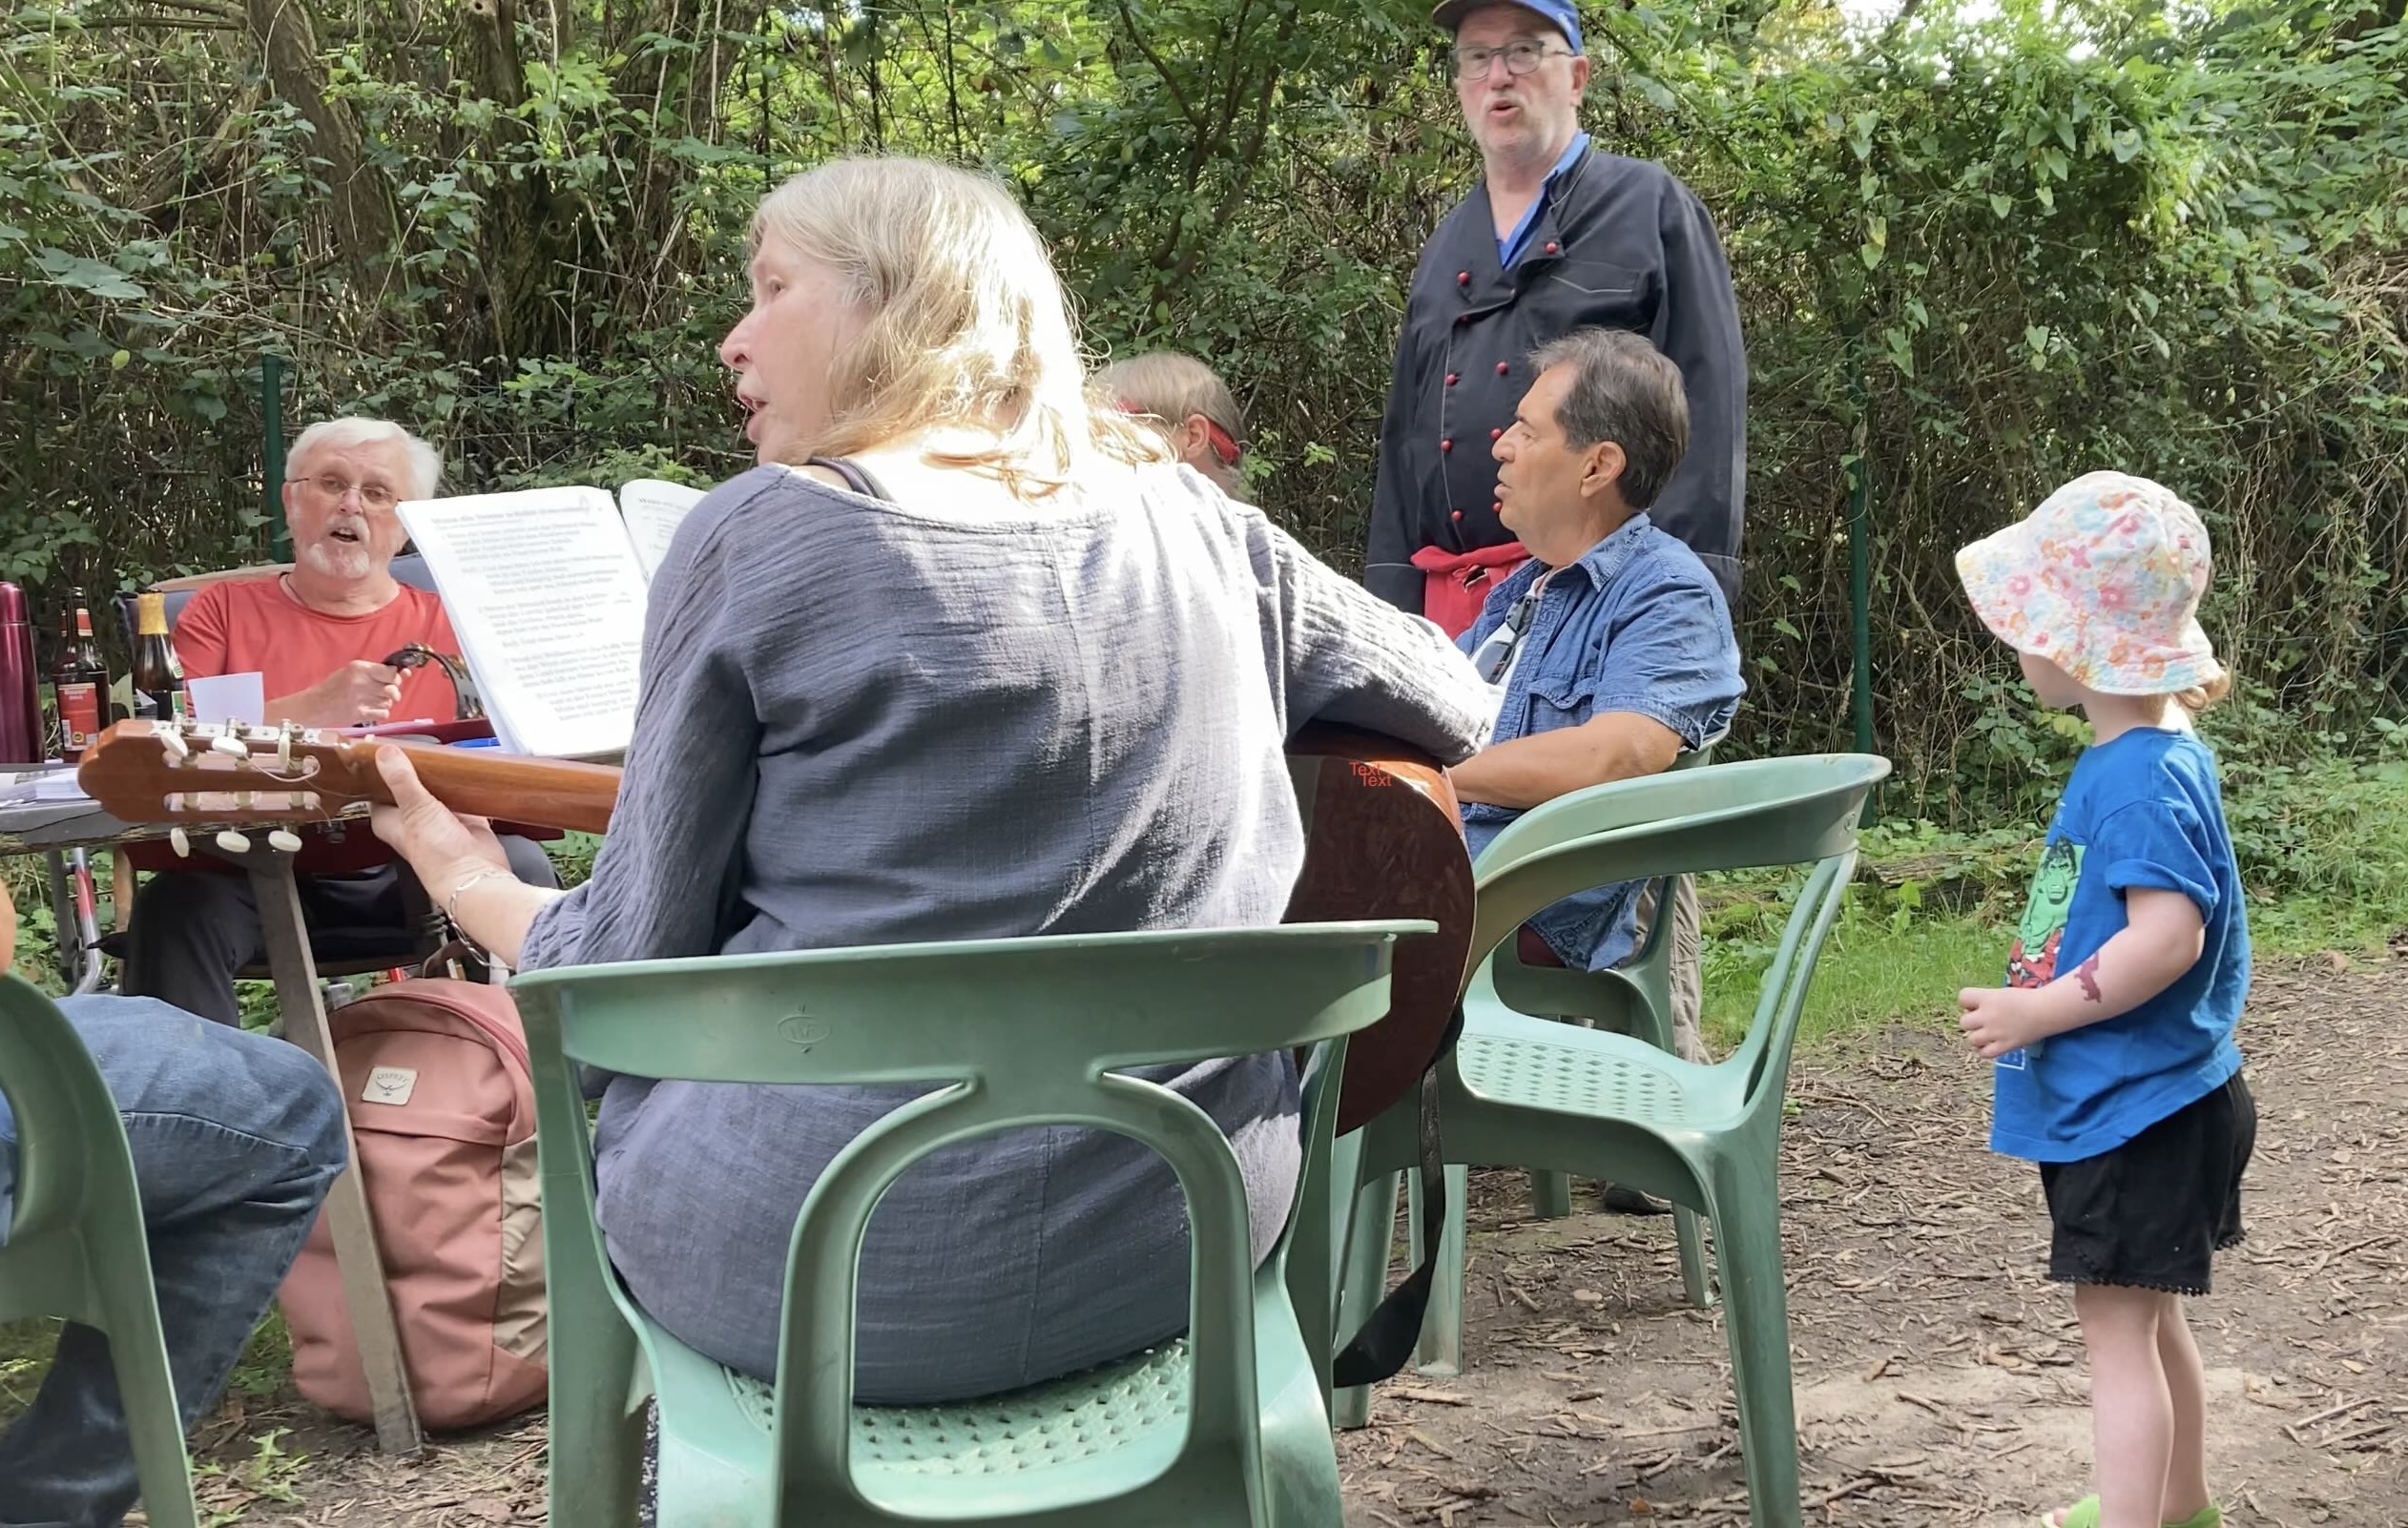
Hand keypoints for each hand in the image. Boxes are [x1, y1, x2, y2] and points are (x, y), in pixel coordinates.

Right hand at [295, 660, 404, 725]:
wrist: (315, 706)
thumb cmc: (334, 687)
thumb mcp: (351, 671)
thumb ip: (376, 671)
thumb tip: (405, 673)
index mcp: (359, 668)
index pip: (391, 672)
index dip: (395, 676)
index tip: (393, 678)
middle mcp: (361, 683)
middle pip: (393, 687)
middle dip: (392, 690)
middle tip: (383, 691)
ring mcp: (361, 700)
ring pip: (389, 701)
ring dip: (384, 702)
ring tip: (370, 700)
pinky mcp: (361, 715)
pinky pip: (384, 713)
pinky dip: (380, 713)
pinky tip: (370, 709)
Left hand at [369, 744, 506, 893]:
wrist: (475, 872)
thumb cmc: (437, 854)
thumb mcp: (415, 809)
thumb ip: (401, 779)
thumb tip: (384, 752)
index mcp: (389, 819)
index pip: (378, 788)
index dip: (381, 768)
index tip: (387, 747)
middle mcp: (412, 819)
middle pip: (408, 785)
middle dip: (415, 768)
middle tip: (419, 746)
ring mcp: (438, 818)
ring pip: (435, 789)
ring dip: (440, 776)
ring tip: (442, 755)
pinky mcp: (464, 818)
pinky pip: (462, 795)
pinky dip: (465, 785)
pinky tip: (466, 771)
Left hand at [1958, 984, 2049, 1059]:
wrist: (2046, 1010)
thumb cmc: (2025, 999)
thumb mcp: (2001, 993)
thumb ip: (1985, 1000)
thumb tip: (1970, 1011)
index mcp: (1988, 998)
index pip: (1962, 997)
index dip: (1968, 1002)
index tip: (1978, 1004)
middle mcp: (1989, 1015)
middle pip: (1964, 1022)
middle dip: (1972, 1021)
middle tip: (1984, 1020)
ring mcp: (1996, 1032)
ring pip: (1972, 1040)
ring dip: (1978, 1037)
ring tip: (1989, 1034)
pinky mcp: (2005, 1045)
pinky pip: (1984, 1054)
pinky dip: (1985, 1050)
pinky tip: (1993, 1044)